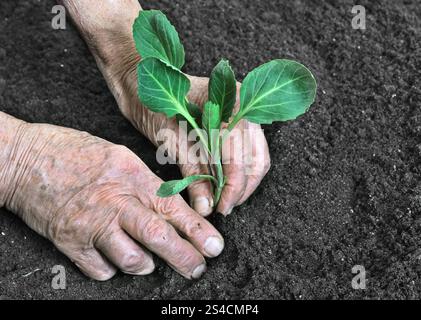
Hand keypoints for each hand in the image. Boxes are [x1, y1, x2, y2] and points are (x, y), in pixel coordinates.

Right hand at [0, 116, 223, 279]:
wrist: (25, 159)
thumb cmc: (74, 152)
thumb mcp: (119, 156)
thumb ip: (145, 184)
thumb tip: (172, 210)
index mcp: (131, 176)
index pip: (173, 207)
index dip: (198, 230)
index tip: (214, 246)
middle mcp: (114, 201)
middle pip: (158, 237)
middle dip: (185, 257)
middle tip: (198, 268)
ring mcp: (91, 223)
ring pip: (133, 260)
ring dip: (146, 265)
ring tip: (148, 262)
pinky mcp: (69, 241)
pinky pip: (101, 269)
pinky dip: (113, 269)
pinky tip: (113, 260)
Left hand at [65, 2, 270, 215]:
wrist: (144, 82)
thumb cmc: (154, 104)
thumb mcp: (172, 141)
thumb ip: (193, 173)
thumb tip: (206, 207)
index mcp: (230, 105)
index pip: (240, 158)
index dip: (232, 188)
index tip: (221, 208)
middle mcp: (244, 106)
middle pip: (256, 160)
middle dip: (241, 189)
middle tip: (223, 208)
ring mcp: (245, 112)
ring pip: (257, 159)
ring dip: (244, 183)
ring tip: (225, 200)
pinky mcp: (239, 121)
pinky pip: (250, 152)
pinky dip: (241, 172)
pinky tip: (226, 184)